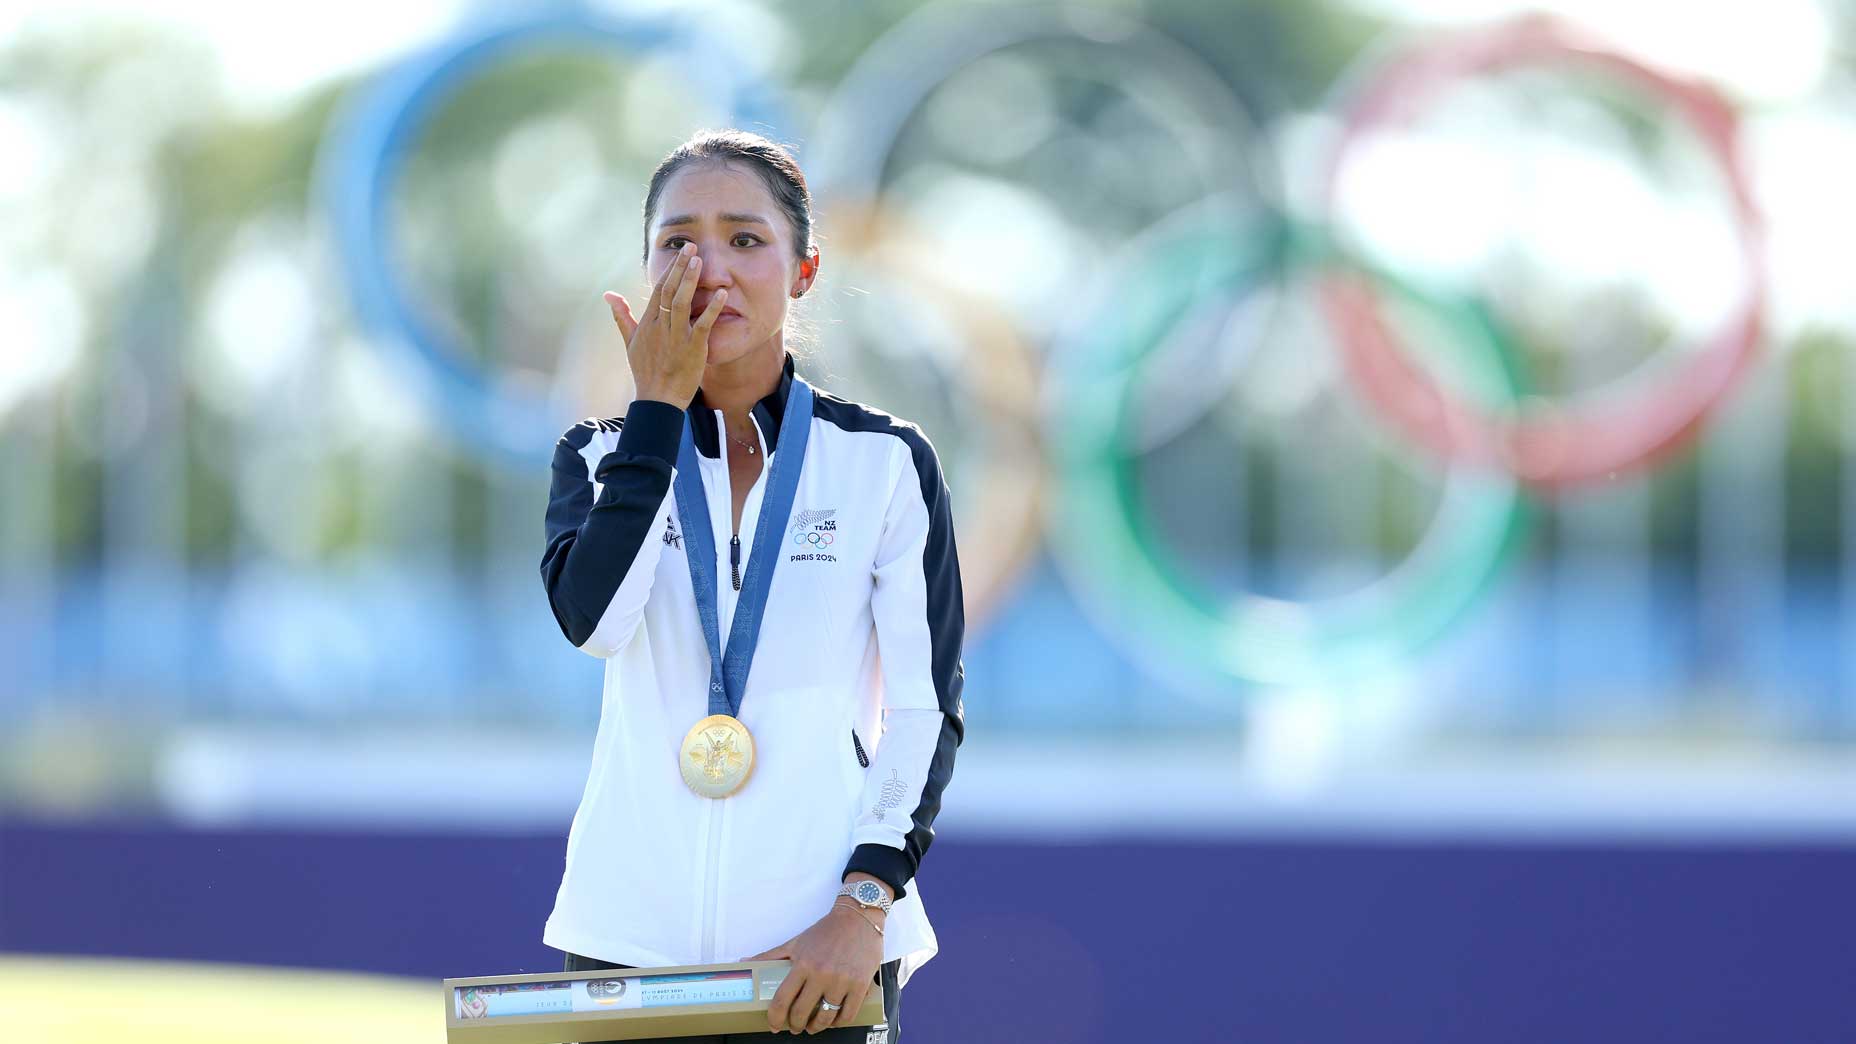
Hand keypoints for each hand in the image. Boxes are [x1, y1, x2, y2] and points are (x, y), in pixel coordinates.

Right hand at [603, 242, 728, 408]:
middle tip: (691, 246)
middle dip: (680, 266)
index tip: (680, 253)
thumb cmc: (645, 371)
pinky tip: (722, 294)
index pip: (659, 289)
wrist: (657, 399)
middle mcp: (660, 326)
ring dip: (691, 280)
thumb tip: (608, 295)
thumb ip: (622, 316)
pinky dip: (712, 309)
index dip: (670, 269)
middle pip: (670, 290)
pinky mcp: (692, 348)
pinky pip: (703, 324)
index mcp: (648, 322)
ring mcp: (676, 336)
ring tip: (699, 260)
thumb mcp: (629, 341)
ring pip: (682, 302)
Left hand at [743, 905, 883, 1033]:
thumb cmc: (826, 930)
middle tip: (795, 1027)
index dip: (775, 1018)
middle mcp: (821, 974)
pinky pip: (848, 1014)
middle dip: (795, 1025)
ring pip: (825, 1017)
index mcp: (803, 964)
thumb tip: (745, 962)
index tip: (775, 1025)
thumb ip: (770, 956)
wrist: (858, 918)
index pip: (782, 999)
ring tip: (813, 1026)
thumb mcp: (795, 942)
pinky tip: (833, 1020)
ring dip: (816, 1027)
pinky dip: (838, 1023)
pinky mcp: (860, 984)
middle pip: (801, 1012)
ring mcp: (842, 981)